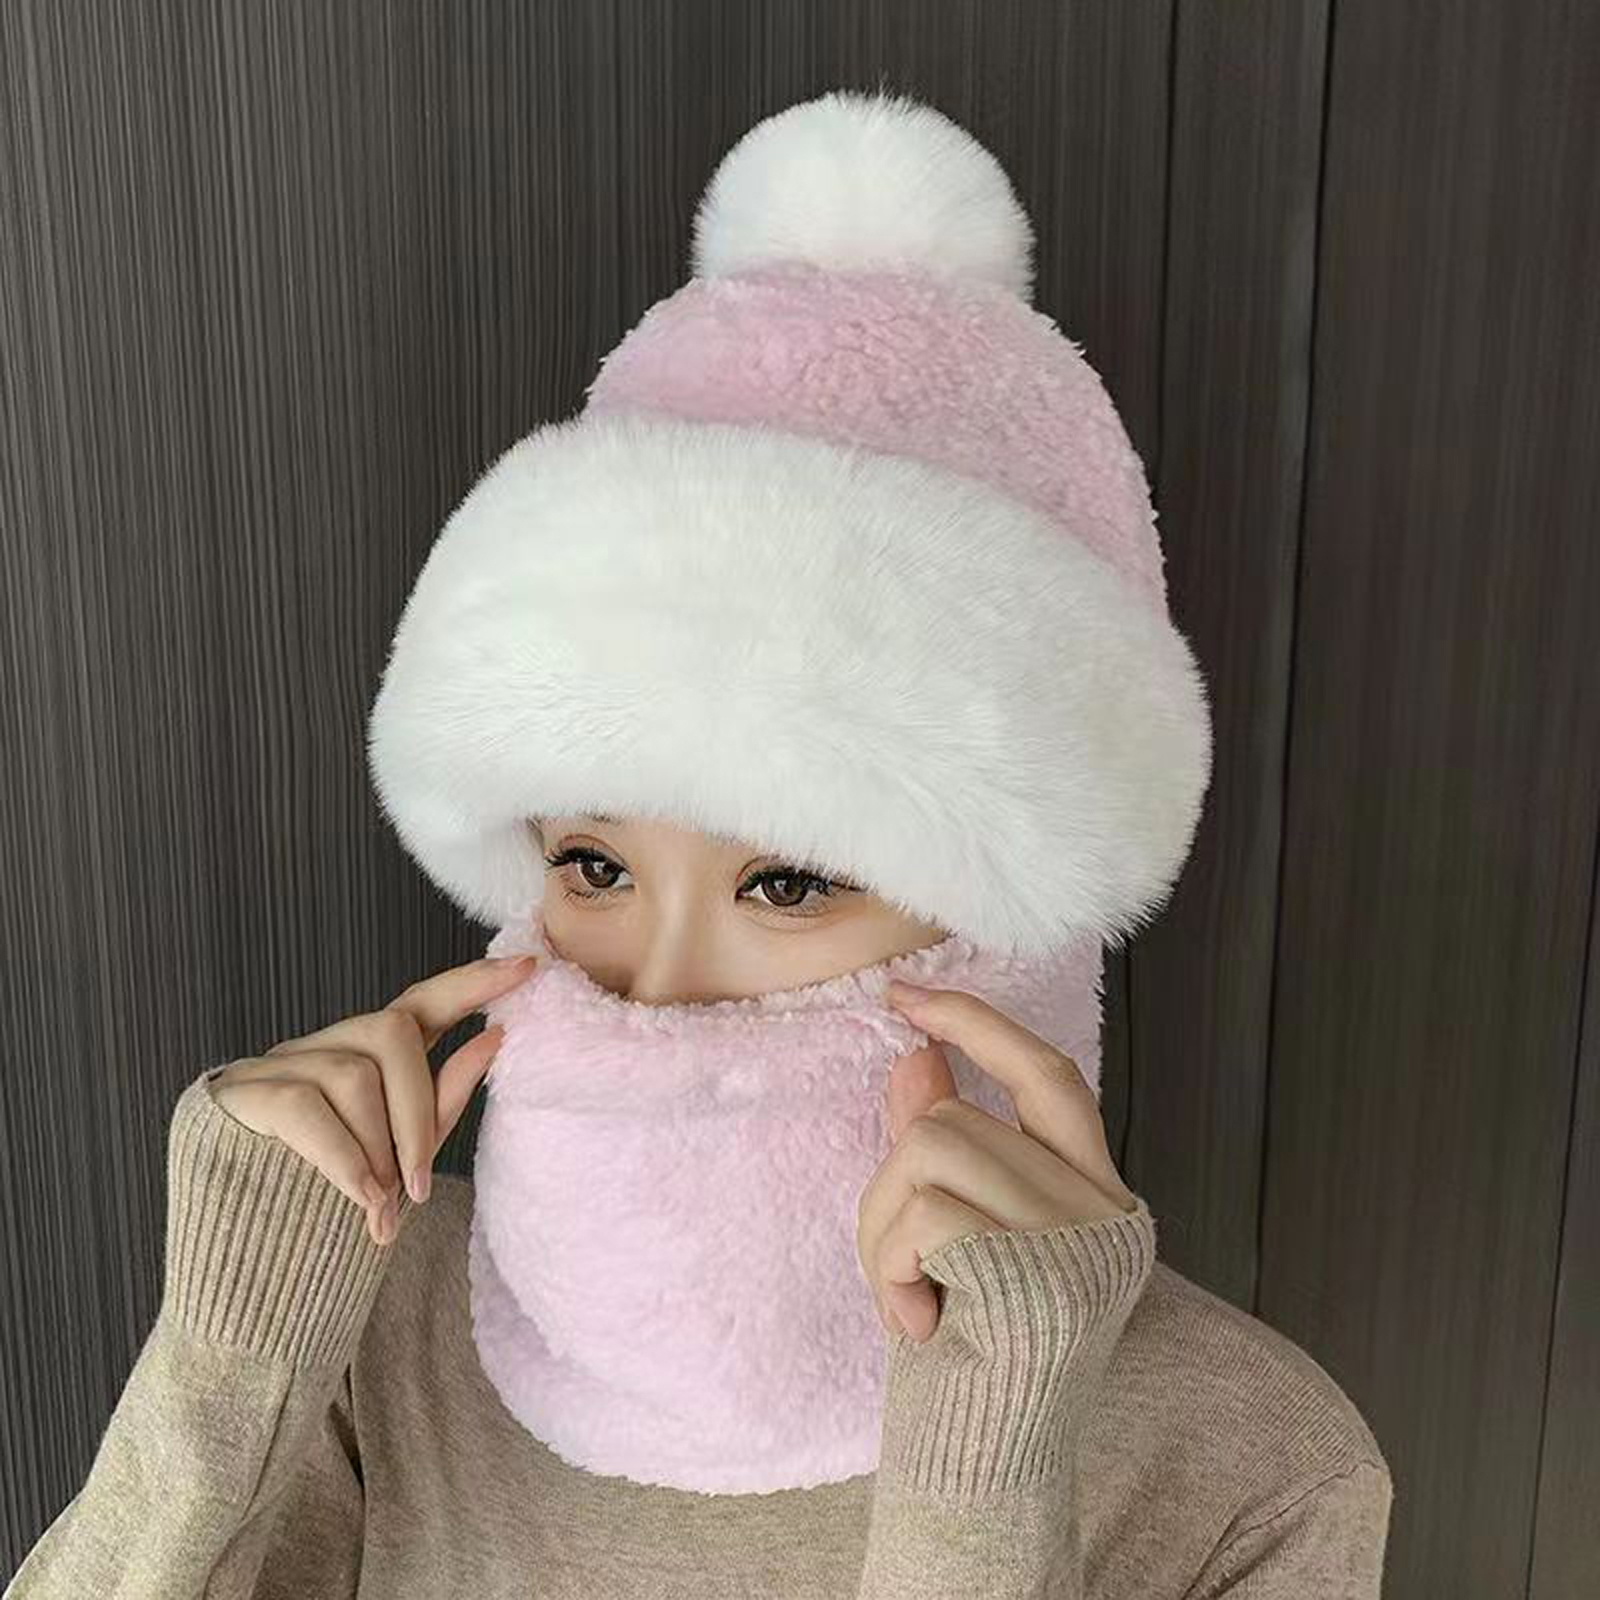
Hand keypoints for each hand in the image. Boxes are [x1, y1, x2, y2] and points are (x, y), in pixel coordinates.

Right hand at [209, 954, 536, 1244]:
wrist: (244, 1272)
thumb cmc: (329, 1212)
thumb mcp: (400, 1157)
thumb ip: (442, 1100)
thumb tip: (495, 1036)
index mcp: (360, 1059)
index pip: (419, 1003)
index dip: (469, 982)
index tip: (526, 966)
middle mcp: (317, 1049)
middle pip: (391, 1030)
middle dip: (418, 1109)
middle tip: (419, 1183)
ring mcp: (272, 1067)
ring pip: (352, 1072)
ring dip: (377, 1146)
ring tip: (378, 1204)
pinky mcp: (235, 1096)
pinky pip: (304, 1104)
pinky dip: (343, 1157)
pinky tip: (360, 1199)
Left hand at [856, 979, 1138, 1343]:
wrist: (981, 1478)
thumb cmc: (966, 1361)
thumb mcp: (949, 1241)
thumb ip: (941, 1150)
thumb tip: (917, 1058)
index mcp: (1094, 1197)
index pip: (1046, 1075)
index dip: (977, 1024)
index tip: (907, 996)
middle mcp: (1107, 1216)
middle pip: (958, 1119)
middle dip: (890, 1183)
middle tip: (899, 1271)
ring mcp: (1083, 1246)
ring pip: (932, 1149)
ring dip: (884, 1228)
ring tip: (911, 1297)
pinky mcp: (1046, 1280)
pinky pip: (925, 1211)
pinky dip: (891, 1265)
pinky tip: (921, 1324)